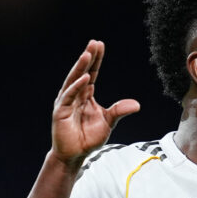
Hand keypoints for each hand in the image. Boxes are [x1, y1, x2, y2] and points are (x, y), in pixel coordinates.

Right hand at [51, 40, 139, 166]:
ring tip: (87, 54)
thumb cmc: (88, 138)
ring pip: (74, 81)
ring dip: (80, 67)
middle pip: (82, 72)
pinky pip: (69, 97)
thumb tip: (136, 104)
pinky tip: (84, 78)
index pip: (91, 73)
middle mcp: (75, 95)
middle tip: (93, 43)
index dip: (96, 60)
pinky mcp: (60, 112)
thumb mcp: (108, 122)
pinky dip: (76, 87)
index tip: (100, 45)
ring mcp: (66, 102)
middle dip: (88, 57)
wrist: (75, 155)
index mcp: (86, 95)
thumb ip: (119, 111)